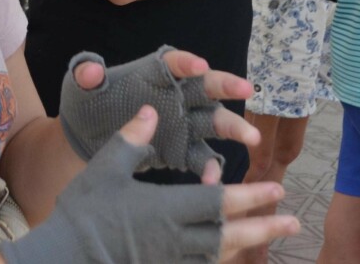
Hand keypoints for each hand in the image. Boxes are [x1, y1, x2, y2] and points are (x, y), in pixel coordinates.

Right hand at [2, 107, 299, 263]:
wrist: (66, 256)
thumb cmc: (84, 211)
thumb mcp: (105, 168)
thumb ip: (131, 140)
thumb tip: (150, 111)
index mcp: (166, 208)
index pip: (219, 202)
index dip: (250, 196)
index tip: (276, 189)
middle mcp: (176, 238)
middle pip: (230, 235)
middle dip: (264, 227)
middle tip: (293, 220)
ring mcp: (170, 260)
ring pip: (219, 255)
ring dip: (249, 246)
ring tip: (270, 237)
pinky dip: (220, 260)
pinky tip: (229, 255)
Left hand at [68, 48, 260, 174]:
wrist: (87, 139)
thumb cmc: (88, 105)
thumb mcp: (81, 89)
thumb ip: (86, 76)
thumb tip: (90, 70)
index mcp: (152, 75)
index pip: (173, 63)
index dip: (186, 63)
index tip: (199, 65)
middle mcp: (175, 95)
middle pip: (206, 87)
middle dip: (226, 86)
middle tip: (246, 90)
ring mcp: (183, 124)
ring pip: (215, 122)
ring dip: (234, 128)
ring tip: (249, 139)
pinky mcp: (183, 151)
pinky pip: (203, 159)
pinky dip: (210, 169)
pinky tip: (212, 182)